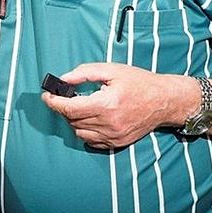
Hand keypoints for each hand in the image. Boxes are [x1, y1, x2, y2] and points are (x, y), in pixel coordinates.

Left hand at [41, 63, 197, 148]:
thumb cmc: (139, 82)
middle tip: (67, 96)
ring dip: (73, 120)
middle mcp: (109, 123)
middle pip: (72, 120)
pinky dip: (85, 131)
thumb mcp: (112, 70)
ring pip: (79, 132)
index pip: (69, 108)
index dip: (53, 102)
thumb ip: (84, 73)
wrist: (164, 100)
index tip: (47, 96)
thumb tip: (63, 79)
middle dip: (64, 108)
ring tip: (81, 106)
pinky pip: (91, 141)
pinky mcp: (118, 142)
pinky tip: (91, 118)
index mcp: (106, 104)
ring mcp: (113, 136)